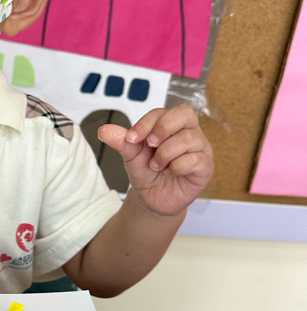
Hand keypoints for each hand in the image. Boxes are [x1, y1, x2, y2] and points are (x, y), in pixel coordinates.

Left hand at [97, 105, 213, 216]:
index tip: (130, 139)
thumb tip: (103, 130)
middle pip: (185, 114)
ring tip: (156, 166)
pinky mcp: (206, 166)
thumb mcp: (131, 155)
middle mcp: (189, 132)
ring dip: (166, 154)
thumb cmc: (146, 171)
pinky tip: (170, 173)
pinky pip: (195, 159)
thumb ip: (121, 141)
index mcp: (171, 124)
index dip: (145, 123)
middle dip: (163, 129)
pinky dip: (177, 167)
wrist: (152, 198)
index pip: (162, 112)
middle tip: (149, 146)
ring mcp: (201, 148)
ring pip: (189, 138)